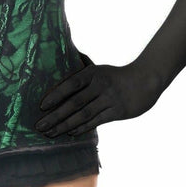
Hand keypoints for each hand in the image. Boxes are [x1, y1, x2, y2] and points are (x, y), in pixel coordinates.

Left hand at [34, 54, 162, 136]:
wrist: (145, 81)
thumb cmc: (116, 76)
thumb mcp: (100, 68)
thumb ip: (84, 65)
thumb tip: (70, 53)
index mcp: (93, 73)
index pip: (70, 84)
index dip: (56, 95)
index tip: (41, 106)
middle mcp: (99, 85)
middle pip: (74, 102)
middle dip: (55, 115)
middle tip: (40, 126)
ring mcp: (109, 99)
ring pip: (83, 115)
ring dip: (65, 125)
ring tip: (50, 133)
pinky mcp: (117, 111)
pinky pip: (96, 121)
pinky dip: (82, 128)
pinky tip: (70, 133)